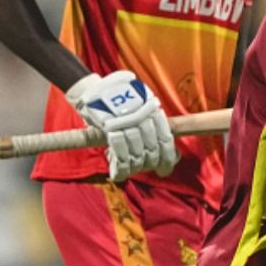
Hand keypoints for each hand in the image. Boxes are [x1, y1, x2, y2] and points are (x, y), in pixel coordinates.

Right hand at [65, 71, 179, 181]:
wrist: (94, 91)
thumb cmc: (119, 100)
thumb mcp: (142, 105)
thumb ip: (154, 123)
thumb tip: (170, 152)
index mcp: (153, 110)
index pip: (165, 139)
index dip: (168, 158)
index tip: (165, 170)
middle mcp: (143, 117)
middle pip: (152, 150)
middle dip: (150, 164)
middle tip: (149, 169)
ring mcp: (128, 123)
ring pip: (137, 155)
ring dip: (134, 167)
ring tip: (130, 169)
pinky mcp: (110, 129)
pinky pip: (120, 155)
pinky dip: (121, 168)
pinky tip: (118, 174)